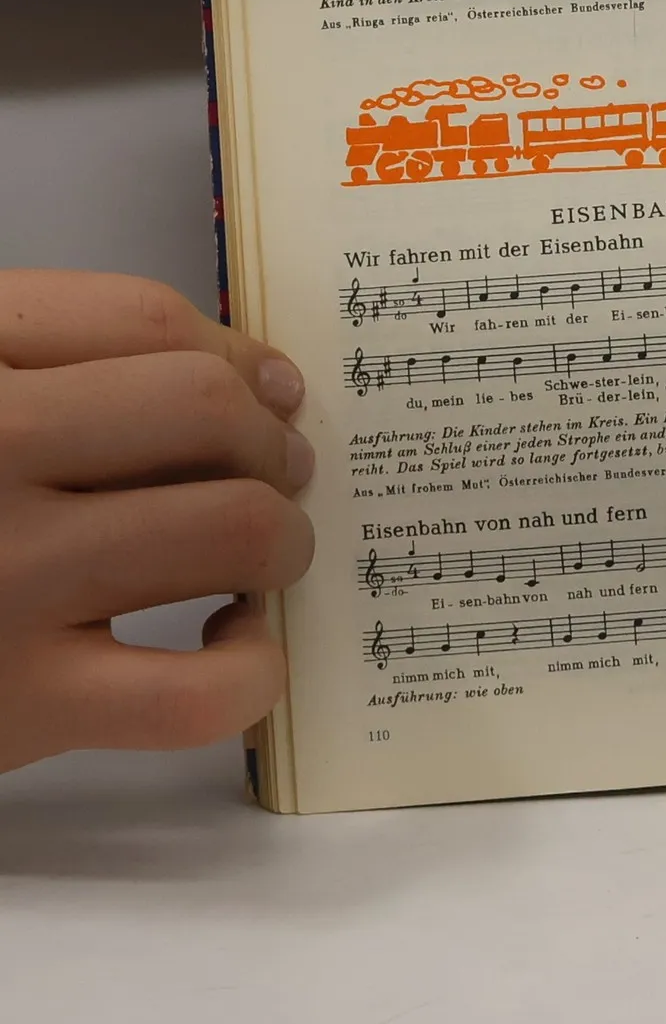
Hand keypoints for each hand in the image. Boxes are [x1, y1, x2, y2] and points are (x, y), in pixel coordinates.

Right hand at [0, 271, 313, 774]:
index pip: (143, 320)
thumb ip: (64, 362)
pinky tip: (228, 643)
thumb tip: (265, 383)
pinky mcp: (23, 702)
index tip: (270, 389)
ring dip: (281, 540)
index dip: (238, 354)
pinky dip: (252, 668)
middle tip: (276, 474)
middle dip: (270, 442)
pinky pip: (200, 689)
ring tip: (259, 559)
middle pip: (202, 410)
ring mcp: (6, 578)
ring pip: (233, 527)